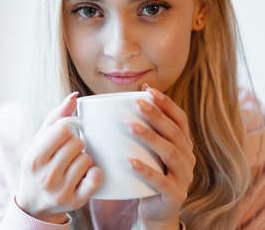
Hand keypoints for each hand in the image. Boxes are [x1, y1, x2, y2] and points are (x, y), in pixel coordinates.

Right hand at [15, 92, 102, 223]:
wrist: (33, 204)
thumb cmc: (38, 165)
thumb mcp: (38, 143)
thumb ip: (55, 118)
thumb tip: (74, 96)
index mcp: (33, 159)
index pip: (61, 130)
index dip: (71, 125)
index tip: (71, 129)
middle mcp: (45, 176)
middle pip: (76, 143)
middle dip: (77, 143)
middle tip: (71, 150)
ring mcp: (60, 191)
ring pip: (87, 159)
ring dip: (85, 158)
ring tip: (75, 163)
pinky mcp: (75, 202)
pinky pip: (96, 178)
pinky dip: (95, 174)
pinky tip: (86, 174)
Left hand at [127, 83, 194, 228]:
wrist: (157, 212)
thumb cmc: (148, 176)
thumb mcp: (148, 153)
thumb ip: (141, 133)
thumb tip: (114, 107)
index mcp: (183, 145)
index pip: (180, 119)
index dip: (167, 103)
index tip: (148, 90)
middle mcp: (187, 158)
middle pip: (175, 132)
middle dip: (156, 115)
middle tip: (137, 103)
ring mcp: (183, 177)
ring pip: (170, 153)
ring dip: (151, 137)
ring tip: (131, 126)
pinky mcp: (174, 195)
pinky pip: (161, 181)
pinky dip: (146, 170)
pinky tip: (130, 161)